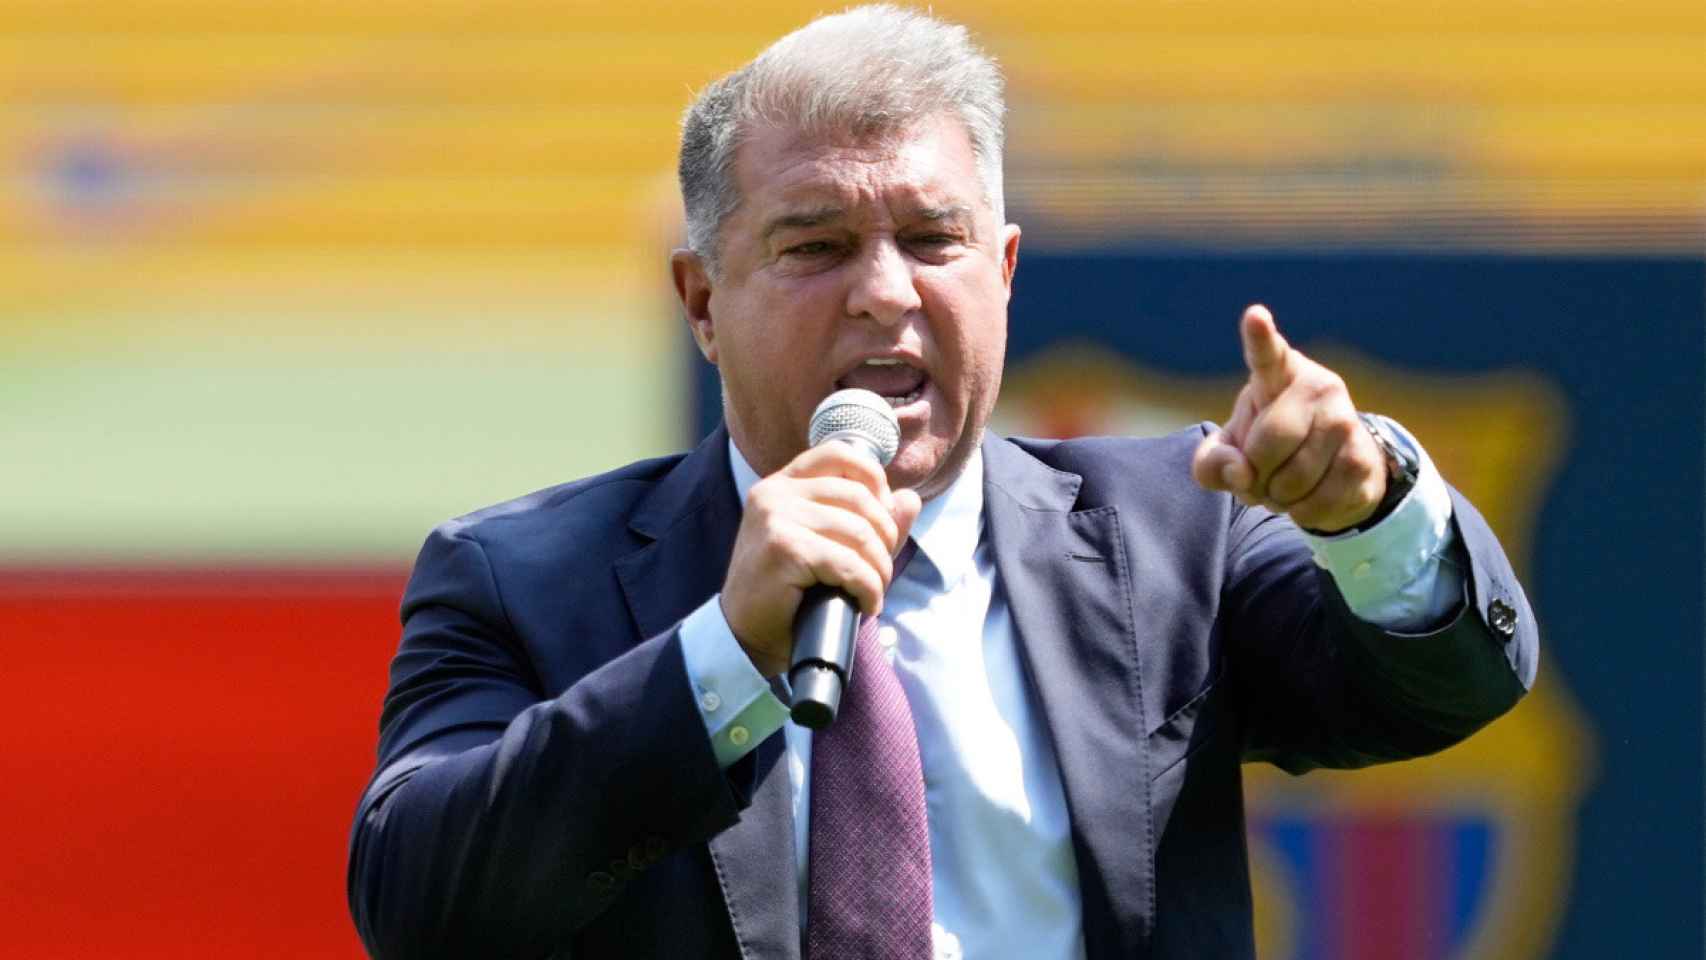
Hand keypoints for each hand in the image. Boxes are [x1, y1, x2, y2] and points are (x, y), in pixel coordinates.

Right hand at [721, 442, 922, 676]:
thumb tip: (911, 499)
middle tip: (881, 571)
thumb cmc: (789, 593)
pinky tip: (866, 605)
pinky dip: (868, 588)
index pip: (839, 454)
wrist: (748, 637)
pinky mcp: (783, 549)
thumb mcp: (831, 547)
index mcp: (782, 484)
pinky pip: (848, 564)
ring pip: (859, 532)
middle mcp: (774, 493)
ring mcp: (775, 518)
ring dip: (879, 569)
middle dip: (885, 537)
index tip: (883, 518)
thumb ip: (870, 522)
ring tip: (873, 592)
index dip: (874, 480)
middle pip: (859, 496)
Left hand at [1191, 304, 1386, 532]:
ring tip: (1282, 485)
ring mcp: (1346, 422)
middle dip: (1254, 474)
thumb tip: (1242, 472)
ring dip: (1276, 499)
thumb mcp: (1227, 453)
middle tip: (1257, 476)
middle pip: (1269, 444)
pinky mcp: (1364, 460)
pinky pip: (1315, 505)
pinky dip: (1300, 513)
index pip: (1266, 354)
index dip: (1259, 337)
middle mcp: (1318, 388)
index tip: (1255, 316)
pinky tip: (1307, 496)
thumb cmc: (1265, 449)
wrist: (1329, 472)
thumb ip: (1213, 463)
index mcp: (1278, 375)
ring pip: (1292, 481)